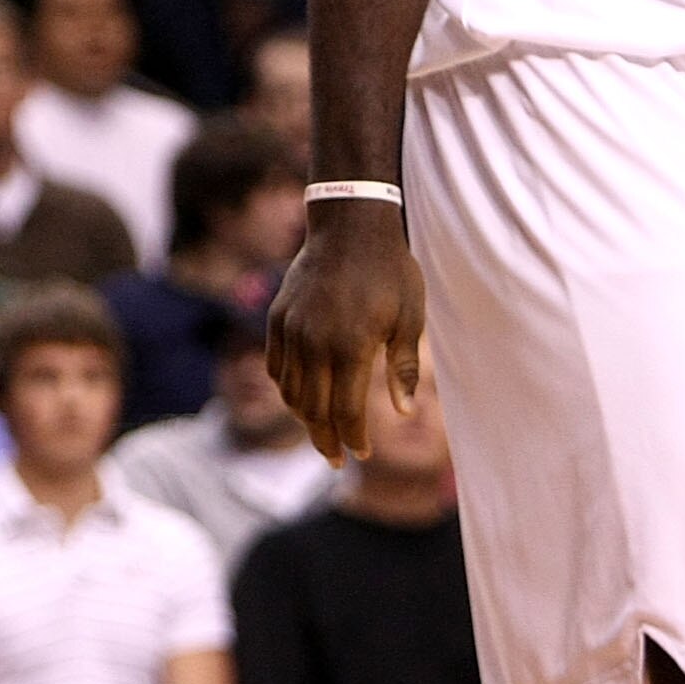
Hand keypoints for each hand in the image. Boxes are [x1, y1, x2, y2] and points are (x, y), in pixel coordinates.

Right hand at [266, 202, 423, 462]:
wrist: (350, 224)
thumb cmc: (389, 271)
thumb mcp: (409, 318)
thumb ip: (403, 368)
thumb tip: (404, 413)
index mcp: (350, 347)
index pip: (346, 412)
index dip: (353, 439)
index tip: (362, 455)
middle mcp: (314, 343)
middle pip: (313, 410)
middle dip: (326, 439)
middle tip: (336, 459)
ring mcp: (291, 330)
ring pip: (290, 392)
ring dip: (304, 418)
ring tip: (320, 431)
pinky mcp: (277, 317)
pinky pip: (275, 366)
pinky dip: (286, 388)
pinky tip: (301, 396)